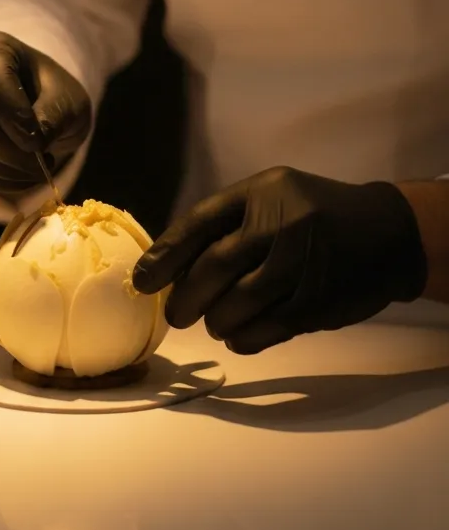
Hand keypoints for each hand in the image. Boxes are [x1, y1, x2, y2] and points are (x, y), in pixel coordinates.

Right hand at [0, 31, 91, 195]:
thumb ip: (53, 117)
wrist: (35, 104)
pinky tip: (13, 180)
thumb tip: (31, 143)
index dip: (13, 115)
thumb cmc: (54, 97)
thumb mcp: (69, 101)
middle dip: (3, 152)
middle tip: (37, 168)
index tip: (41, 144)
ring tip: (32, 175)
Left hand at [132, 166, 427, 353]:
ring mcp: (303, 264)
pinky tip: (237, 334)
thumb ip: (227, 222)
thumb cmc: (314, 214)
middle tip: (175, 314)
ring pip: (238, 304)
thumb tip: (169, 264)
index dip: (164, 255)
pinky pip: (266, 330)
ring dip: (215, 320)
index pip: (200, 224)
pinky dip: (244, 337)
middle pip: (214, 268)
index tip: (141, 280)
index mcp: (263, 192)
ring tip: (212, 321)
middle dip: (185, 297)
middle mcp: (283, 224)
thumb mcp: (273, 196)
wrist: (388, 233)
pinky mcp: (318, 302)